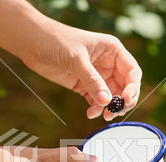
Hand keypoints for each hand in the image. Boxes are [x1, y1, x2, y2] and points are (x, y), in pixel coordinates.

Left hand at [0, 0, 141, 120]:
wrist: (33, 44)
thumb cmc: (56, 41)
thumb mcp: (76, 59)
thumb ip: (92, 80)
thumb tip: (106, 101)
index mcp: (113, 51)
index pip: (132, 71)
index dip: (133, 87)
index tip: (125, 99)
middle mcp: (108, 64)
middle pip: (125, 87)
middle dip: (122, 101)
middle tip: (114, 113)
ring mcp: (97, 76)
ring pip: (111, 96)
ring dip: (109, 108)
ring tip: (102, 116)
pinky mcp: (84, 85)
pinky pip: (96, 101)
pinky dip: (96, 109)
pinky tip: (90, 113)